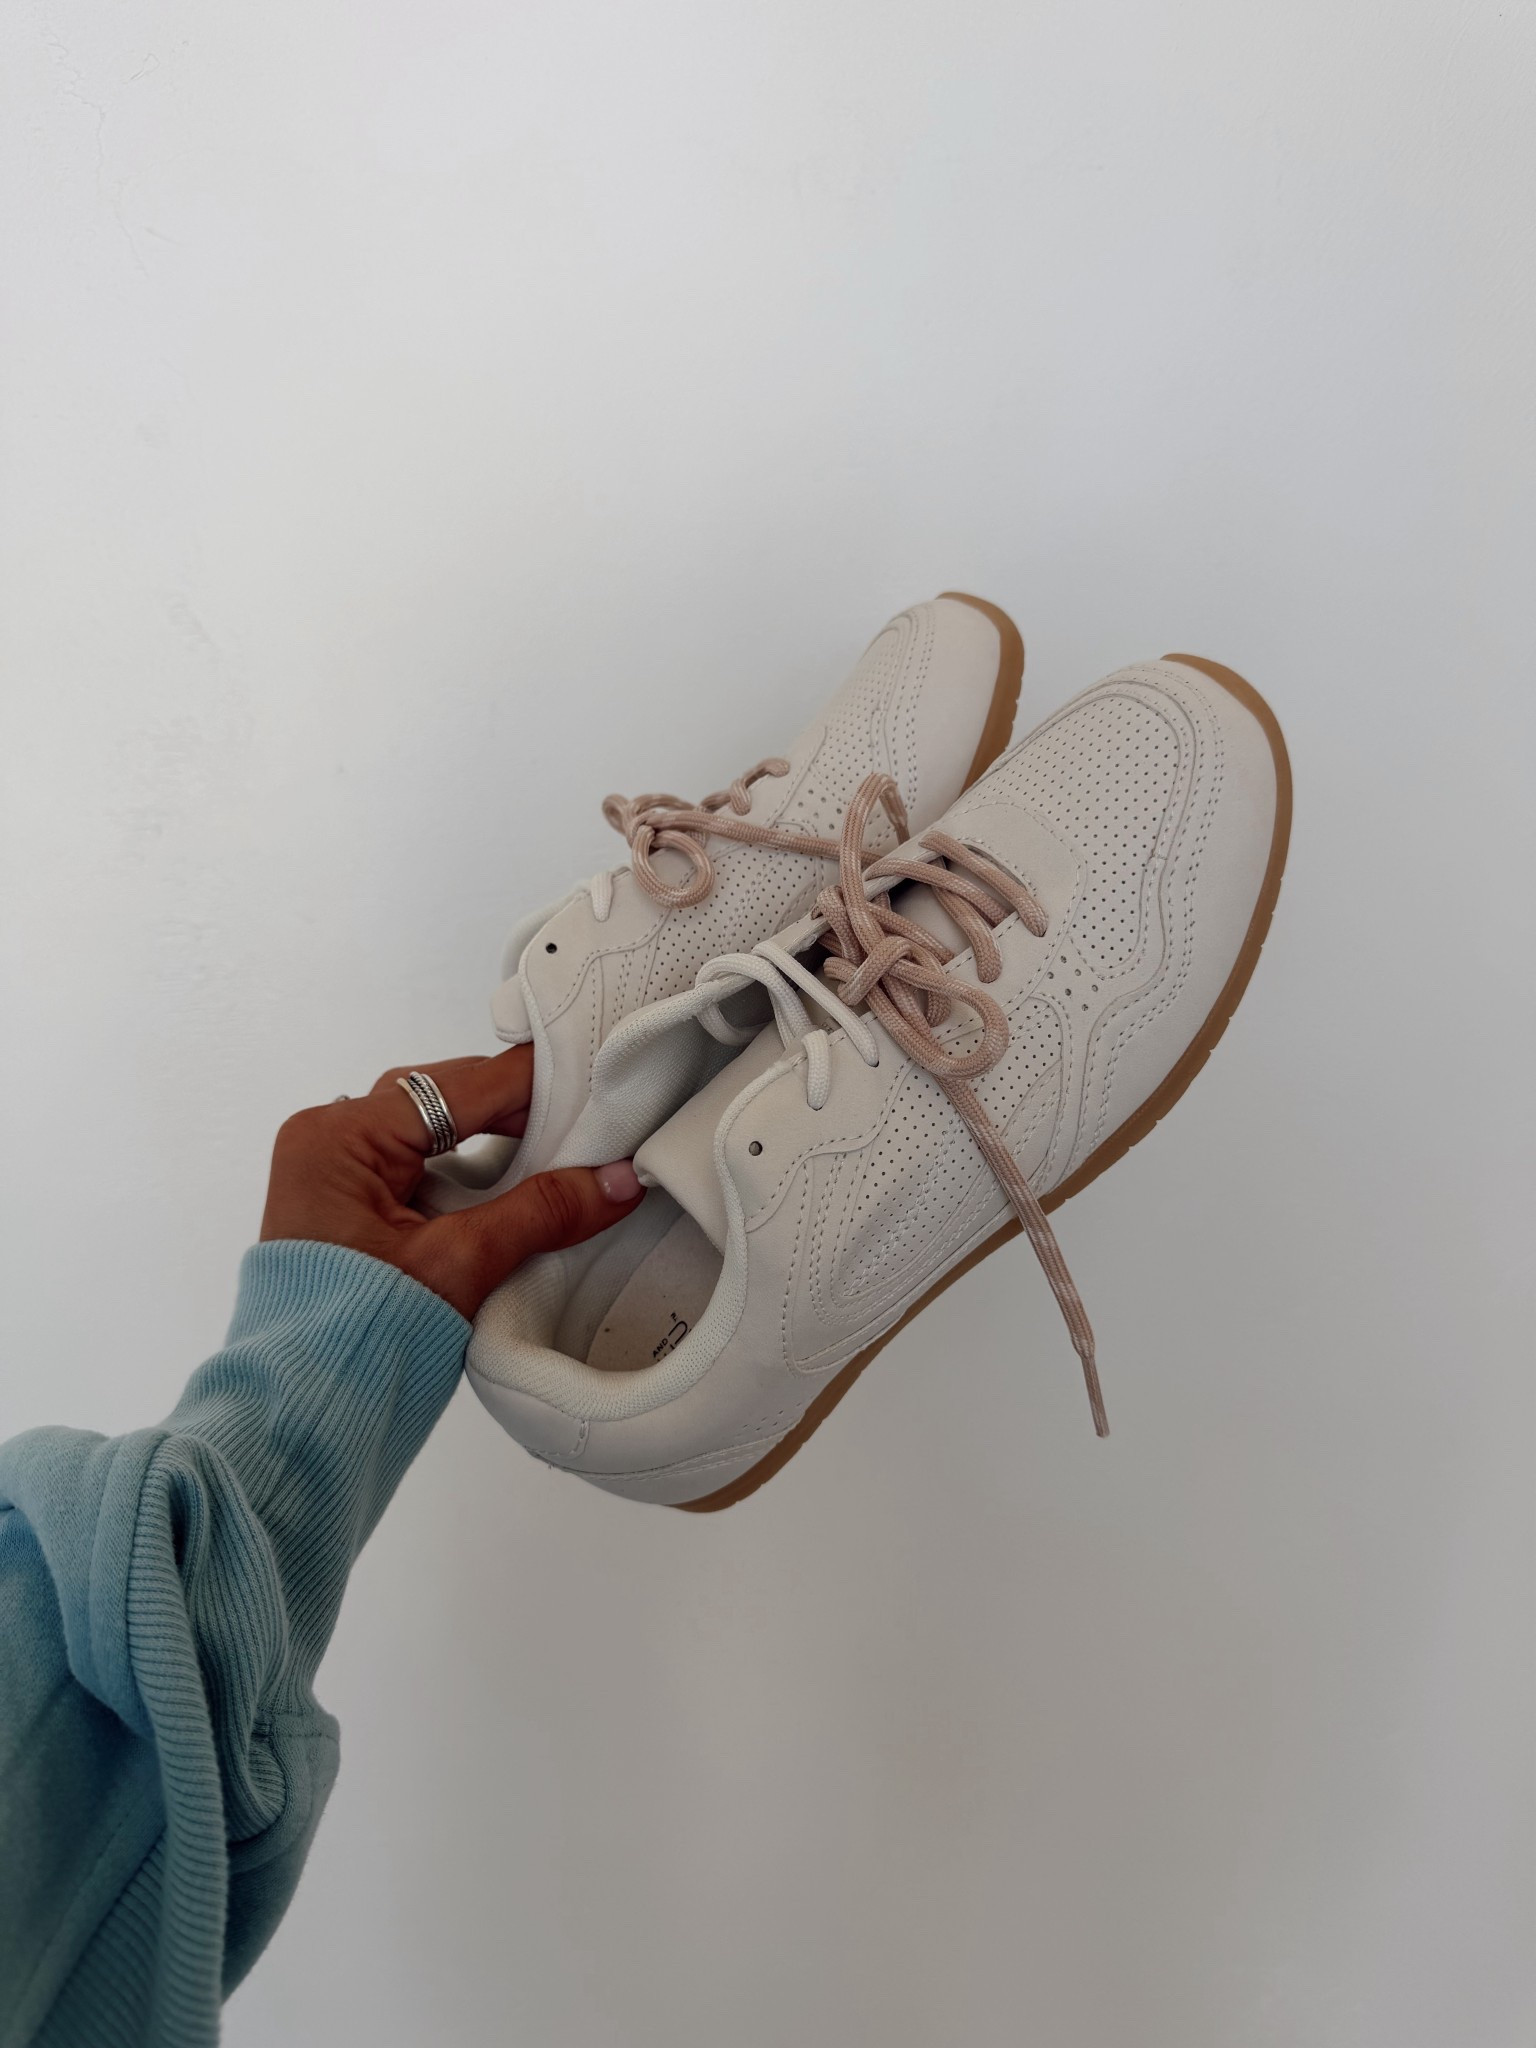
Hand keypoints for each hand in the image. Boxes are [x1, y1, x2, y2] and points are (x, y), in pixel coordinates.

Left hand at [260, 1046, 642, 1317]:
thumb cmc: (351, 1343)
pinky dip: (469, 1172)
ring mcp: (335, 1172)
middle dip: (520, 1115)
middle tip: (591, 1131)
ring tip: (562, 1160)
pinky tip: (515, 1190)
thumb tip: (615, 1180)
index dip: (537, 1087)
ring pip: (436, 1131)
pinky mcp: (347, 1205)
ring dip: (496, 1144)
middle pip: (447, 1100)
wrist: (300, 1418)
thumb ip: (543, 1212)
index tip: (600, 1088)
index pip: (462, 1086)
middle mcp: (331, 1140)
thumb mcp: (461, 1266)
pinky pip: (420, 1165)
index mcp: (343, 1137)